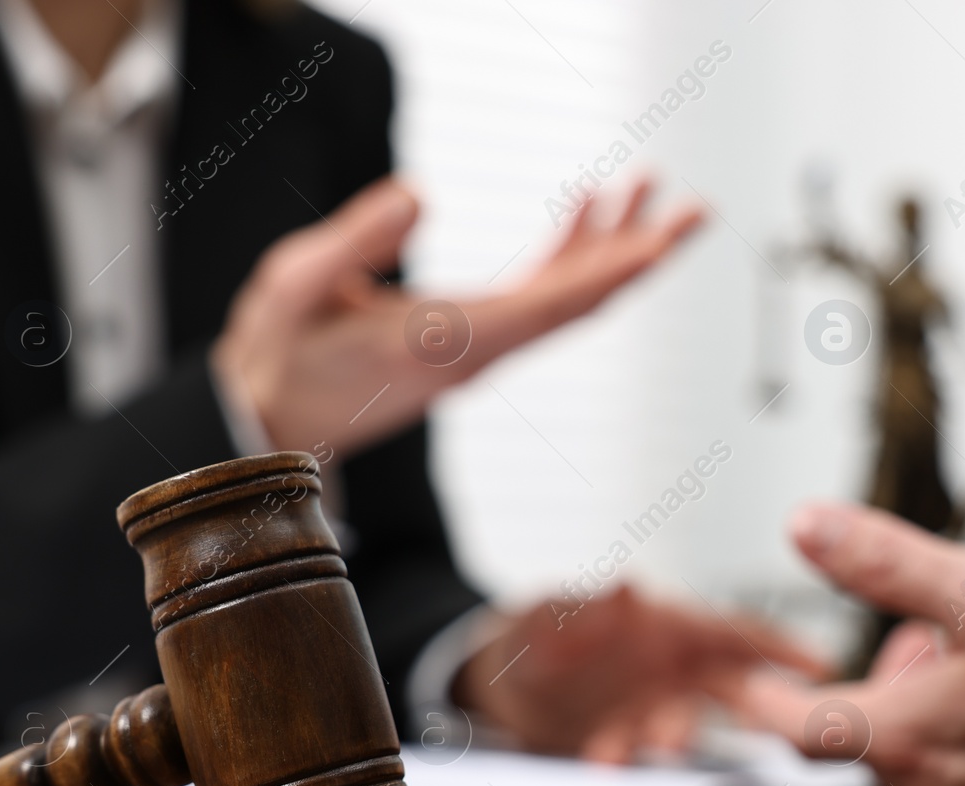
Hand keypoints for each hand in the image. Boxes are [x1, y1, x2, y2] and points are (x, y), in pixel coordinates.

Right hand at [212, 177, 701, 456]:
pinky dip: (567, 255)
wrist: (270, 419)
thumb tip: (421, 195)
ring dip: (610, 246)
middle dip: (638, 253)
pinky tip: (584, 211)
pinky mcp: (469, 340)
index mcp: (443, 339)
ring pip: (565, 299)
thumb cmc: (278, 353)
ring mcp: (479, 348)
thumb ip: (355, 240)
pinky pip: (537, 297)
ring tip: (649, 188)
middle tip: (694, 210)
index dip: (608, 270)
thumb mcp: (296, 286)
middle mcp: (477, 351)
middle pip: (579, 303)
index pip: (548, 305)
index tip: (661, 242)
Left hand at [453, 585, 825, 762]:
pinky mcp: (632, 741)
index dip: (780, 647)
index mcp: (671, 624)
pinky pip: (636, 753)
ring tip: (640, 750)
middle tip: (695, 729)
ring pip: (679, 722)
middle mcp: (674, 668)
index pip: (735, 632)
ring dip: (666, 737)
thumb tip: (625, 587)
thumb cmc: (535, 630)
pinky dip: (620, 758)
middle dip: (723, 709)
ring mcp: (656, 707)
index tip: (821, 665)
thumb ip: (585, 605)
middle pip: (721, 687)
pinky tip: (602, 765)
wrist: (505, 683)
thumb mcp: (550, 611)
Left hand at [718, 503, 964, 785]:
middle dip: (891, 678)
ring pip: (933, 754)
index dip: (770, 701)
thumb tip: (804, 525)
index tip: (756, 685)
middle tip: (934, 636)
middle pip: (875, 733)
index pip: (800, 728)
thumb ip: (887, 561)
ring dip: (944, 705)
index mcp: (906, 739)